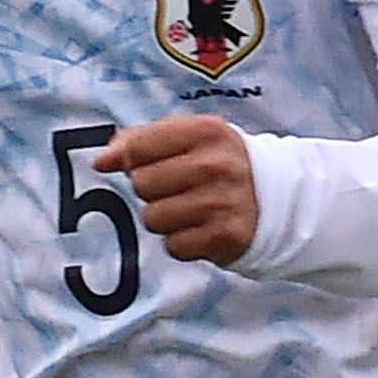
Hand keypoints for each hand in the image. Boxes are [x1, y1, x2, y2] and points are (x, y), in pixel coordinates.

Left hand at [96, 113, 258, 264]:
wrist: (276, 198)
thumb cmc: (220, 164)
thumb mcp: (191, 137)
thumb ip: (142, 140)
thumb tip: (102, 161)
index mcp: (206, 131)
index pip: (138, 147)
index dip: (128, 160)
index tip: (135, 166)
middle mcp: (216, 164)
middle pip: (142, 184)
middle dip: (151, 190)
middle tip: (177, 188)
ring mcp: (221, 202)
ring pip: (153, 218)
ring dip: (164, 219)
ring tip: (189, 209)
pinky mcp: (224, 236)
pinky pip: (173, 246)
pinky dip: (181, 242)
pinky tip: (200, 228)